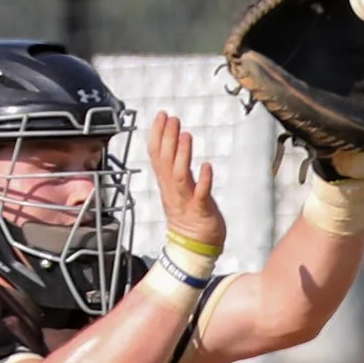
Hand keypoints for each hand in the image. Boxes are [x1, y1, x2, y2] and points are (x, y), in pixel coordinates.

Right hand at [148, 112, 224, 252]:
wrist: (193, 248)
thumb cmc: (189, 215)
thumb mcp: (178, 188)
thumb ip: (176, 167)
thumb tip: (175, 142)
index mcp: (167, 184)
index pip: (156, 156)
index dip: (157, 134)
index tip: (162, 114)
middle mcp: (173, 191)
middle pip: (165, 162)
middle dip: (168, 138)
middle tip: (172, 117)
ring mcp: (186, 202)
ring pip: (179, 176)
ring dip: (182, 155)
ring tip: (186, 135)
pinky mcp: (201, 212)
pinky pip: (201, 196)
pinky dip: (203, 181)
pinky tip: (207, 166)